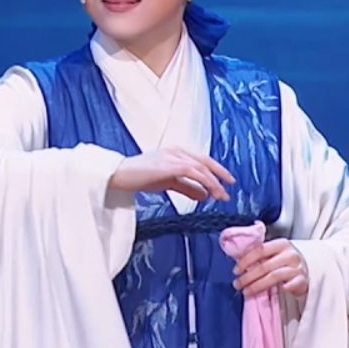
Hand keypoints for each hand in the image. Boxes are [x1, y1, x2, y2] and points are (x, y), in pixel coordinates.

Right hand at [108, 148, 234, 202]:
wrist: (119, 175)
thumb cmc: (141, 177)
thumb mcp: (168, 182)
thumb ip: (187, 187)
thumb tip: (205, 195)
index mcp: (177, 152)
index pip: (202, 160)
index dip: (217, 170)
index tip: (227, 181)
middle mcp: (176, 151)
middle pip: (205, 161)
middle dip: (219, 175)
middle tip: (229, 189)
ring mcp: (172, 157)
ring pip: (200, 167)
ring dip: (213, 182)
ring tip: (221, 195)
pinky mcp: (167, 165)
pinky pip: (192, 172)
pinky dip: (204, 181)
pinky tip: (209, 191)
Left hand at [233, 238, 308, 297]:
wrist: (307, 267)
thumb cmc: (285, 260)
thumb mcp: (274, 253)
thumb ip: (260, 255)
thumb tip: (239, 263)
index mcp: (281, 244)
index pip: (259, 250)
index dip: (245, 261)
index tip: (236, 270)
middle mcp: (290, 254)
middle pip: (264, 266)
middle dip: (248, 277)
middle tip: (237, 284)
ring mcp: (297, 267)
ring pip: (274, 276)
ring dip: (257, 286)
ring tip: (246, 292)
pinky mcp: (303, 280)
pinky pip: (292, 285)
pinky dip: (285, 288)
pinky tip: (276, 291)